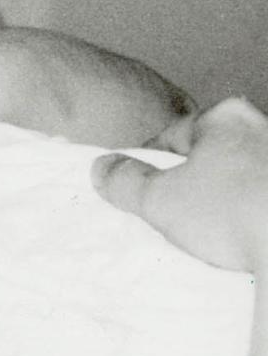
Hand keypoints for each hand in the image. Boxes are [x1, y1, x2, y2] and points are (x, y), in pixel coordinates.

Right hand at [93, 96, 267, 275]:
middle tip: (176, 212)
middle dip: (194, 178)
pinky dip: (255, 212)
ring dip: (228, 197)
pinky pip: (264, 198)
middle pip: (213, 153)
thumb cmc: (231, 213)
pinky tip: (248, 237)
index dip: (149, 162)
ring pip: (245, 176)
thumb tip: (104, 168)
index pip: (172, 135)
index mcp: (226, 118)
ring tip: (214, 231)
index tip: (140, 186)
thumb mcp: (158, 200)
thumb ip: (125, 180)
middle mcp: (265, 128)